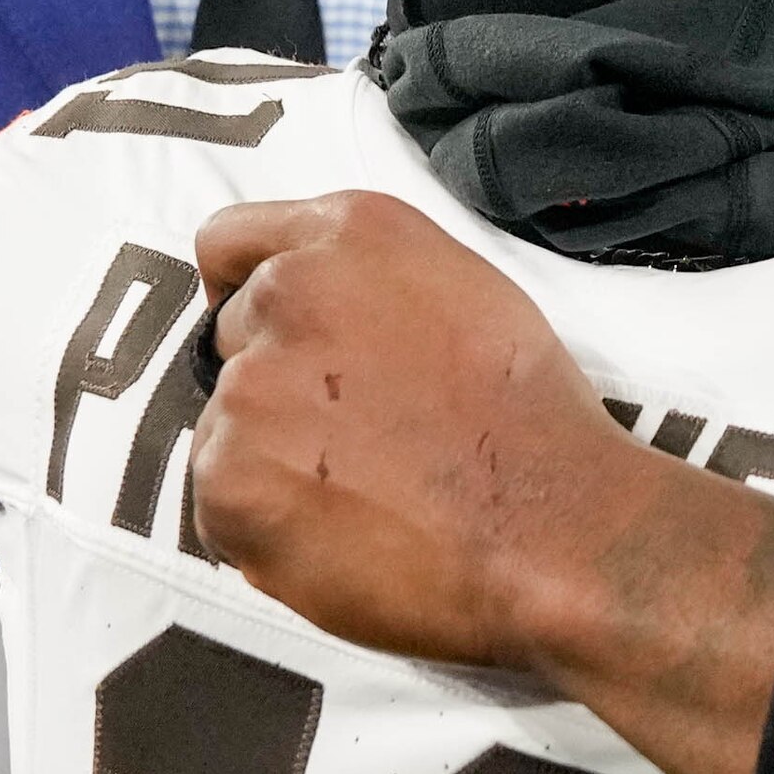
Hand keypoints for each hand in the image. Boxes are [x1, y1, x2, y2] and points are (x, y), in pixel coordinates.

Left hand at [186, 193, 649, 671]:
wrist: (553, 529)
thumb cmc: (532, 422)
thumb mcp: (469, 294)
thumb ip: (374, 284)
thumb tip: (331, 320)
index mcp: (351, 235)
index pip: (231, 242)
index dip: (241, 295)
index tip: (264, 337)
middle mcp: (289, 290)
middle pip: (230, 342)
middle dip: (274, 388)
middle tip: (352, 442)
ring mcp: (251, 383)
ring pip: (225, 430)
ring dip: (270, 466)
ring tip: (362, 500)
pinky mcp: (229, 476)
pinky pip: (219, 509)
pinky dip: (265, 533)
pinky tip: (342, 539)